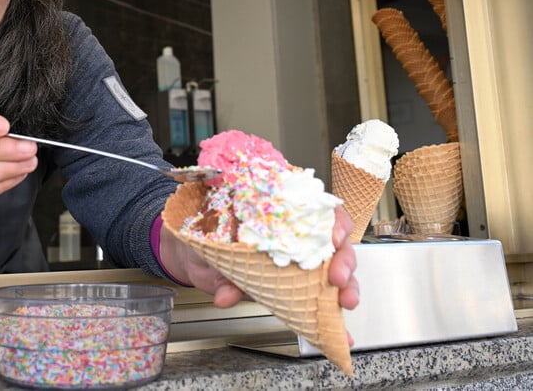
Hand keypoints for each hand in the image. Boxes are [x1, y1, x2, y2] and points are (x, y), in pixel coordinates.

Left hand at [159, 205, 359, 312]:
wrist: (187, 252)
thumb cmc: (200, 233)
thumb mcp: (208, 245)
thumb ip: (222, 268)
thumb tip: (227, 295)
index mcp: (277, 208)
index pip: (317, 207)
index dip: (333, 220)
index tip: (333, 236)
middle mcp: (292, 232)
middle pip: (333, 240)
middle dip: (343, 260)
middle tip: (337, 278)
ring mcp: (295, 258)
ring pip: (333, 268)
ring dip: (345, 287)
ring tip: (345, 302)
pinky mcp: (292, 284)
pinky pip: (317, 295)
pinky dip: (330, 312)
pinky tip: (338, 325)